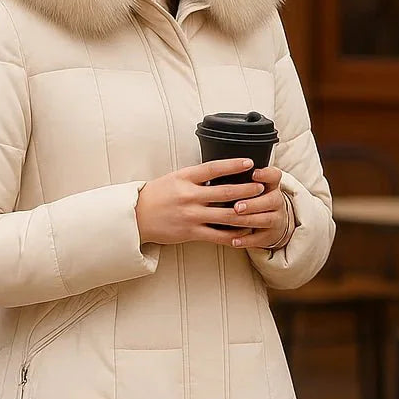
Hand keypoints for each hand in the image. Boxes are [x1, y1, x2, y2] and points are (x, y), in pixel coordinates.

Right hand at [135, 158, 266, 246]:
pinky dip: (234, 235)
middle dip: (247, 190)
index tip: (249, 162)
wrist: (137, 216)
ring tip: (260, 208)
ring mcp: (191, 215)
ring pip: (226, 215)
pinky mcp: (191, 233)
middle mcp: (189, 196)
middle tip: (262, 187)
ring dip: (247, 212)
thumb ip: (196, 176)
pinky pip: (218, 235)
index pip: (213, 168)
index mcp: (184, 178)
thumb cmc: (157, 195)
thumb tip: (220, 171)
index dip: (233, 164)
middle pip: (226, 192)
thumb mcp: (174, 178)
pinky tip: (245, 232)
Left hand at [219, 165, 292, 249]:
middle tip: (237, 206)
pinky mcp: (270, 235)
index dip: (265, 174)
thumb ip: (239, 180)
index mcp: (270, 185)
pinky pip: (259, 239)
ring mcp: (275, 219)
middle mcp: (276, 201)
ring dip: (248, 220)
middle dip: (253, 203)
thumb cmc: (254, 199)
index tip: (253, 173)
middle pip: (271, 200)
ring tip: (233, 220)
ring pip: (265, 219)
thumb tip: (216, 171)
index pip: (274, 176)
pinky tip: (234, 241)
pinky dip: (246, 241)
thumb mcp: (251, 187)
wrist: (271, 222)